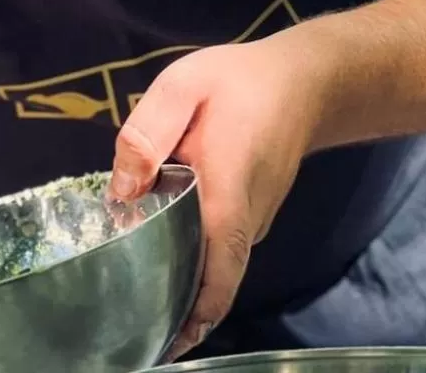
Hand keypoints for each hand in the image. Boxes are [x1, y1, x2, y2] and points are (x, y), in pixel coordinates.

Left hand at [109, 29, 317, 360]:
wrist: (306, 81)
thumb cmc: (241, 82)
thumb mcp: (184, 86)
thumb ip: (146, 133)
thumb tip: (119, 192)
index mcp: (225, 198)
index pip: (216, 278)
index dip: (192, 318)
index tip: (159, 344)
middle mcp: (245, 223)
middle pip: (210, 282)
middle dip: (173, 308)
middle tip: (126, 322)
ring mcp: (253, 223)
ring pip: (214, 265)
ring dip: (181, 281)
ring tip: (129, 289)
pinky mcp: (253, 215)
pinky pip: (220, 246)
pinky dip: (193, 257)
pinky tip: (156, 247)